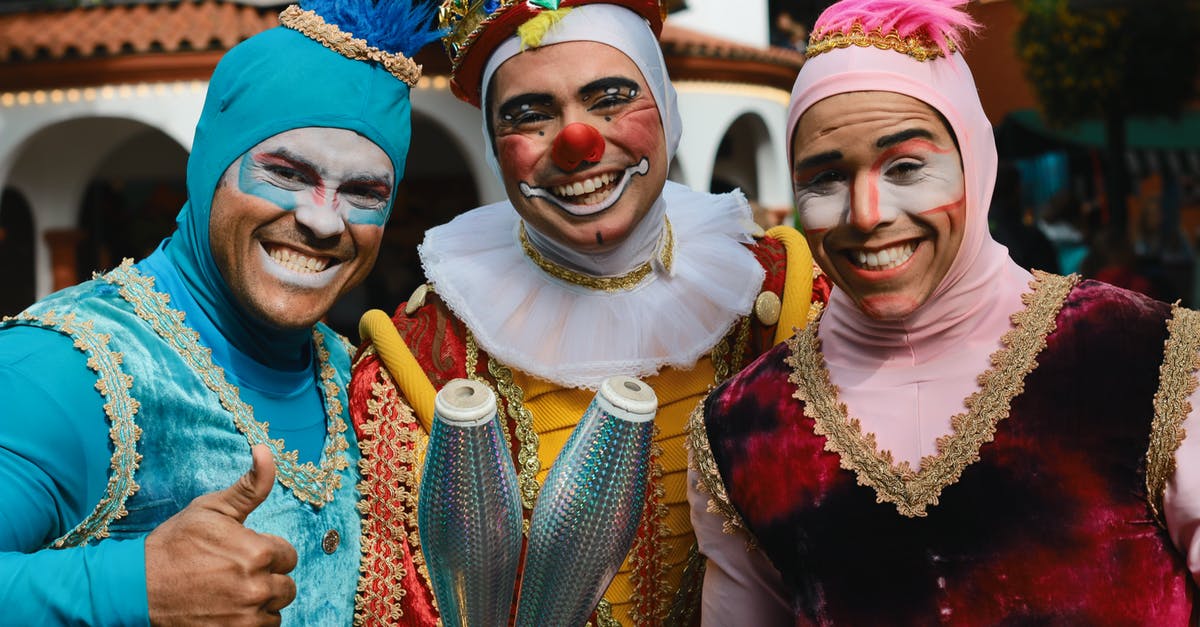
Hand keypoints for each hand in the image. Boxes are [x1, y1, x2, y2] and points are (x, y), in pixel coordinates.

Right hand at [145, 445, 297, 625]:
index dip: (267, 553)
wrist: (137, 586)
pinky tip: (228, 610)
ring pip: (275, 610)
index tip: (244, 553)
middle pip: (286, 586)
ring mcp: (245, 617)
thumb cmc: (175, 544)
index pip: (288, 556)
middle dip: (267, 578)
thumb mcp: (212, 508)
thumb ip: (250, 485)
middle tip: (235, 574)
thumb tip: (265, 450)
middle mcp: (257, 587)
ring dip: (260, 603)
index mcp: (258, 552)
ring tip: (230, 592)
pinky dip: (250, 622)